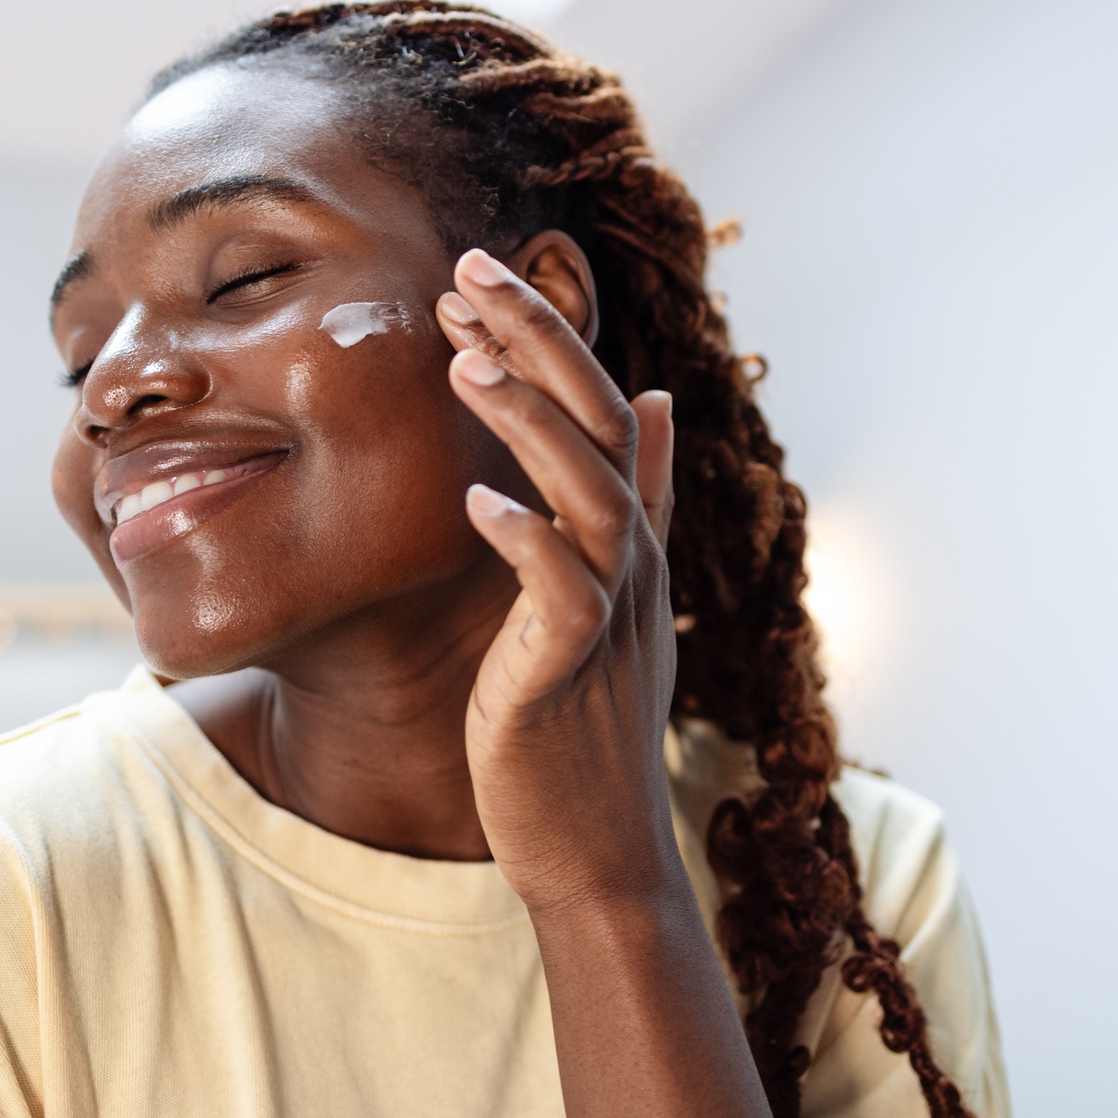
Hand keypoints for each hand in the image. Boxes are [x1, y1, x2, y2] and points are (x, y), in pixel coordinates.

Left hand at [437, 245, 680, 913]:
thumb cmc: (586, 721)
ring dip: (527, 422)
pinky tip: (476, 503)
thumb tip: (654, 397)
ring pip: (586, 493)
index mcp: (630, 535)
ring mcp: (608, 615)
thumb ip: (632, 497)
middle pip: (598, 424)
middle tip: (468, 268)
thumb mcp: (611, 595)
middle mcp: (630, 561)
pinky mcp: (569, 671)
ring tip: (462, 360)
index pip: (599, 407)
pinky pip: (560, 592)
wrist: (596, 848)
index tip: (478, 275)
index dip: (546, 337)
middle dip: (536, 340)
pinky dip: (524, 541)